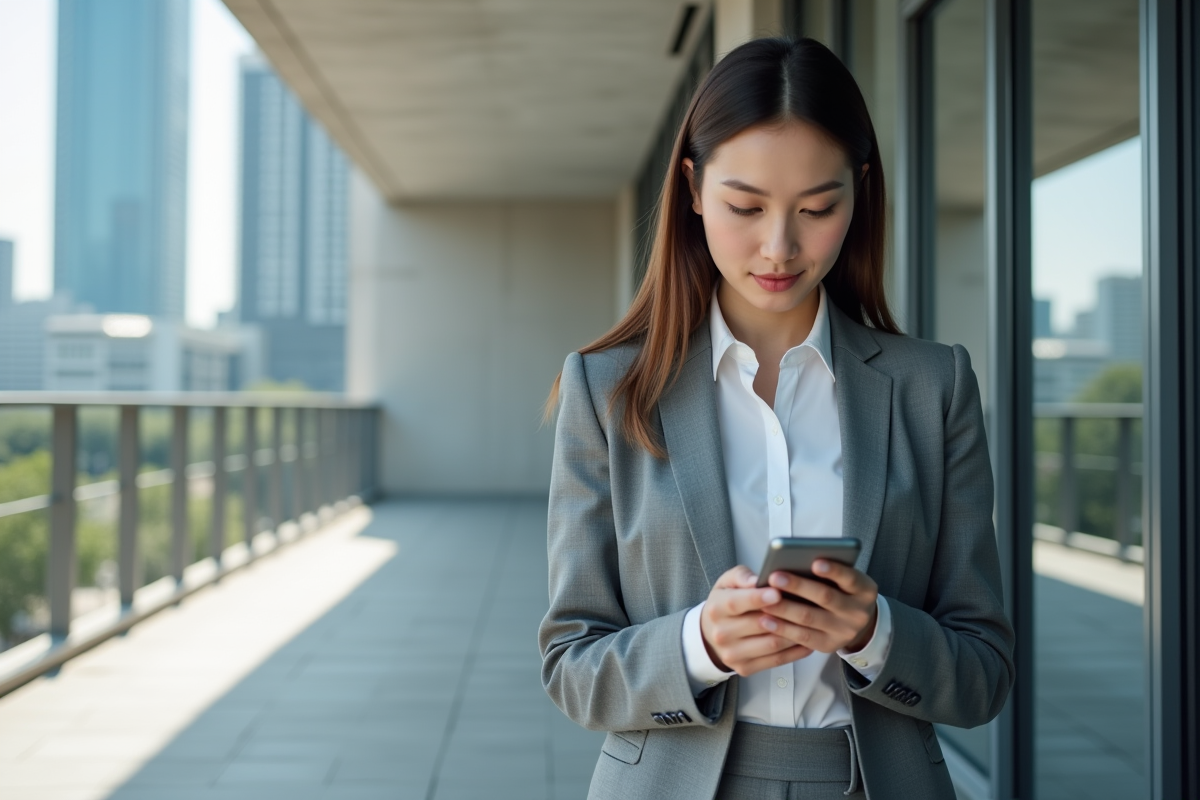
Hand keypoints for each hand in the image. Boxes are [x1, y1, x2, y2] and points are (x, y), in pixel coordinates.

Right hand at [700, 565, 812, 677]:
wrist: (712, 633)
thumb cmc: (726, 603)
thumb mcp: (727, 583)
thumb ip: (742, 576)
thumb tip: (757, 580)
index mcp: (715, 609)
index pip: (736, 603)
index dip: (758, 598)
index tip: (777, 592)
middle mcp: (721, 634)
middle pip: (758, 624)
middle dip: (784, 614)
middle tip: (804, 604)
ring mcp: (733, 654)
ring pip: (772, 644)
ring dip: (794, 632)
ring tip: (810, 620)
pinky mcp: (745, 668)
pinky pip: (777, 660)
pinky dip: (795, 650)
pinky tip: (807, 639)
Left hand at [761, 560, 878, 653]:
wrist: (855, 622)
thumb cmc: (841, 589)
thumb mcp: (844, 578)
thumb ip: (828, 570)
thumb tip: (794, 560)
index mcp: (865, 590)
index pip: (850, 578)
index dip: (834, 571)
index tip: (815, 562)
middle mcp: (858, 612)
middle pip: (825, 597)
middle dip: (798, 586)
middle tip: (775, 577)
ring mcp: (844, 631)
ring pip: (810, 618)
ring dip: (784, 608)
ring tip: (764, 599)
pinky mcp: (828, 646)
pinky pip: (803, 638)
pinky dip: (783, 628)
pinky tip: (766, 619)